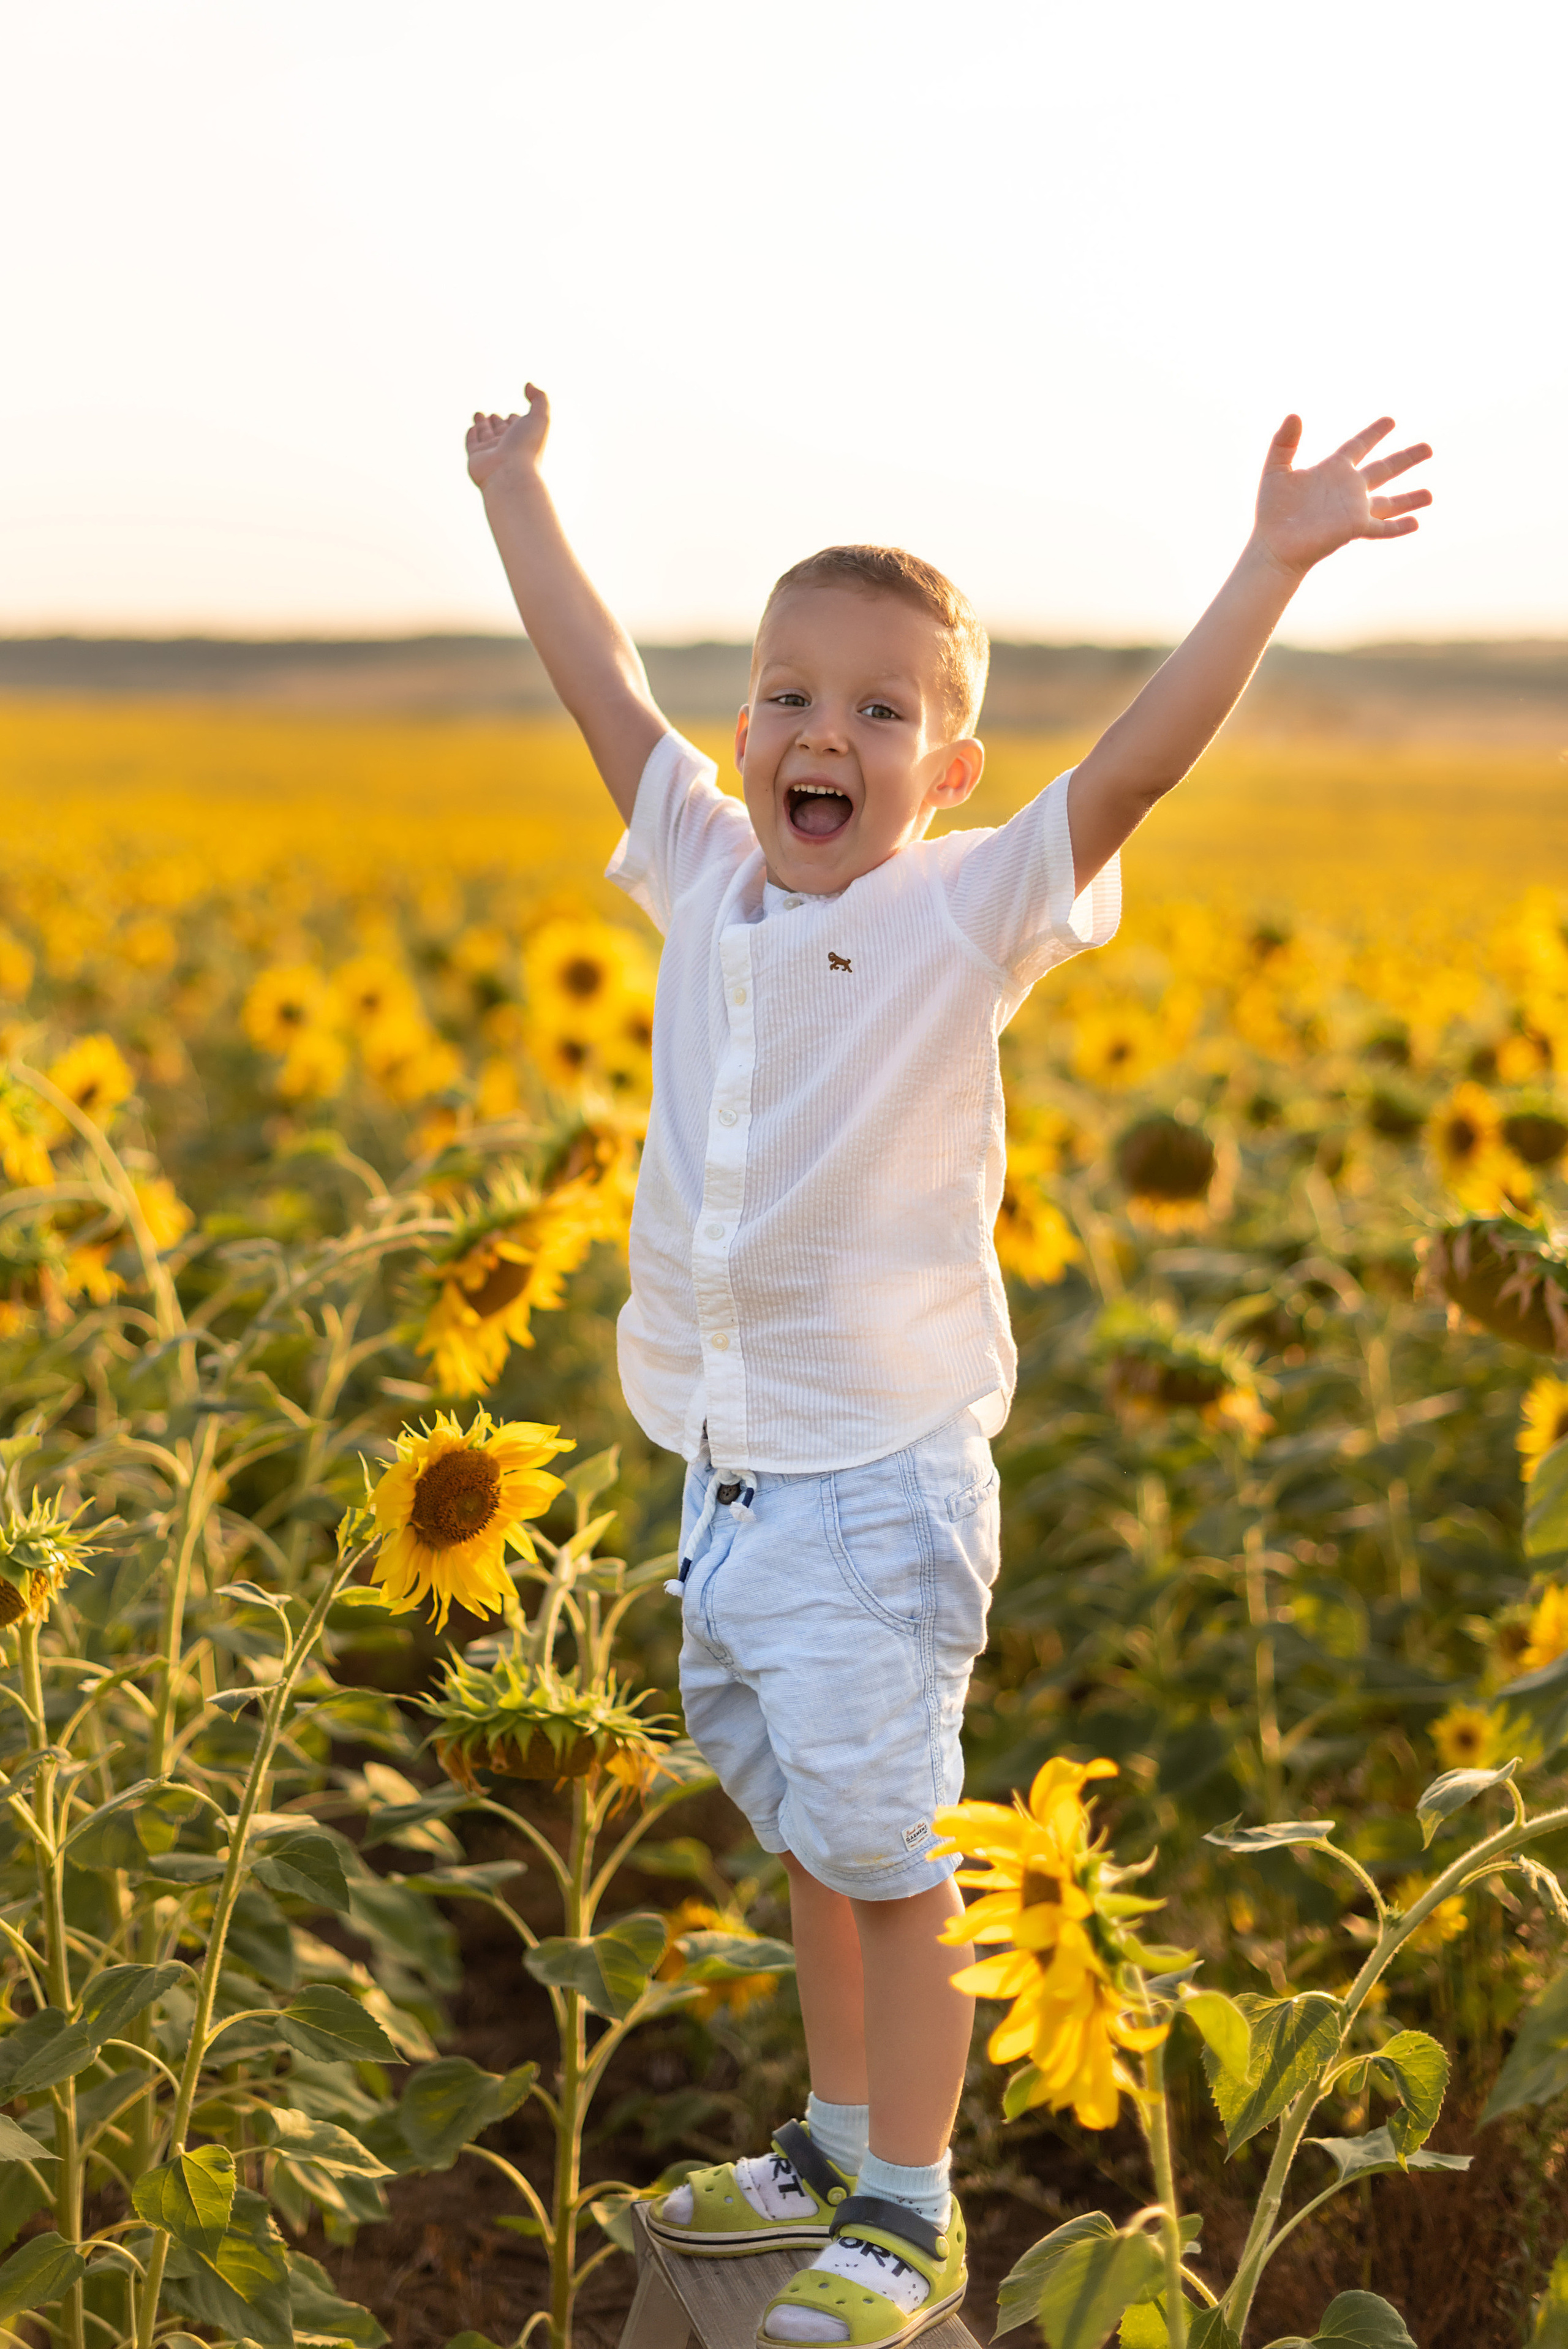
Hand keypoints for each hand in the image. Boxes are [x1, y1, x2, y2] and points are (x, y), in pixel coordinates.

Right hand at [466, 384, 549, 491]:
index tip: (515, 415)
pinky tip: (472, 428)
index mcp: (524, 438)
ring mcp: (491, 452)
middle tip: (494, 415)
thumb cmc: (526, 447)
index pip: (518, 425)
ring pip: (485, 434)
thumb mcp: (540, 417)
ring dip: (482, 423)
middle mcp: (508, 445)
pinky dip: (472, 434)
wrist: (509, 475)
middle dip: (497, 421)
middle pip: (501, 430)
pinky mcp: (475, 458)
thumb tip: (528, 385)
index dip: (516, 419)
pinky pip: (472, 443)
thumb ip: (539, 398)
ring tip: (479, 414)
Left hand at [1251, 414, 1432, 576]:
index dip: (1374, 433)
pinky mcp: (1354, 528)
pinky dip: (1398, 526)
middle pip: (1384, 469)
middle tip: (1429, 448)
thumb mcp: (1275, 471)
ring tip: (1430, 496)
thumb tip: (1294, 415)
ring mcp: (1354, 509)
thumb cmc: (1272, 511)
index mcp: (1333, 470)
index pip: (1358, 446)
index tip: (1391, 421)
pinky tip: (1416, 524)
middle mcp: (1349, 488)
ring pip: (1389, 502)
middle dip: (1406, 459)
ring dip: (1409, 499)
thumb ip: (1284, 443)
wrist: (1273, 545)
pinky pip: (1381, 527)